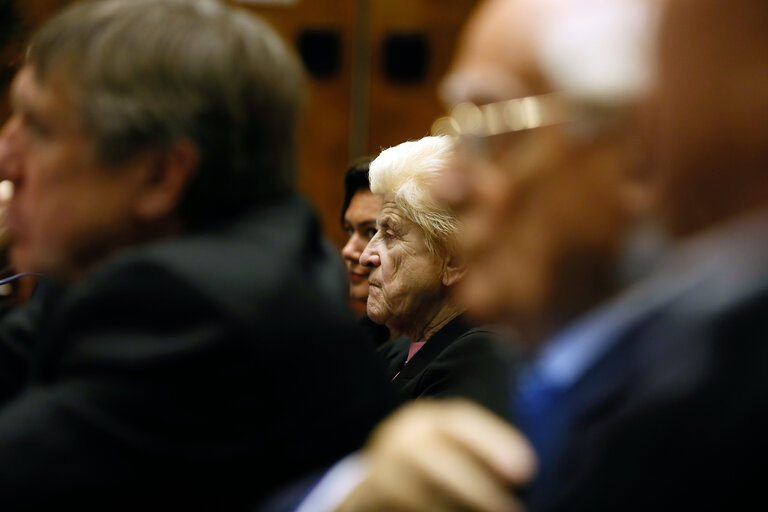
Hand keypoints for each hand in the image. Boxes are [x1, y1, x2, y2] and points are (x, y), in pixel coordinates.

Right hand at [336, 399, 535, 511]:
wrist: (374, 480)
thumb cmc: (429, 461)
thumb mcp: (447, 443)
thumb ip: (477, 451)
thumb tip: (522, 469)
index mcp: (426, 419)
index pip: (461, 422)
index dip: (494, 442)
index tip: (525, 468)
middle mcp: (402, 438)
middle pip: (439, 461)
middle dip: (478, 489)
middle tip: (511, 509)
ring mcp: (384, 470)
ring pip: (423, 495)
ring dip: (459, 510)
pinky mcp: (373, 495)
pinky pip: (411, 509)